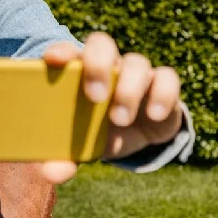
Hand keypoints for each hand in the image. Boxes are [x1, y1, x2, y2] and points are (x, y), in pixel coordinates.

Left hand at [39, 32, 182, 184]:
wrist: (127, 138)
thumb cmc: (90, 131)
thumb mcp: (76, 145)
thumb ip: (60, 156)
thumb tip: (51, 173)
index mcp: (76, 71)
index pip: (66, 49)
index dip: (60, 50)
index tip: (53, 61)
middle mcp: (105, 64)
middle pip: (101, 44)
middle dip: (97, 65)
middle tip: (94, 96)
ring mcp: (133, 72)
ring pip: (136, 61)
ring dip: (128, 90)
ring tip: (119, 119)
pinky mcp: (161, 85)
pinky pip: (167, 77)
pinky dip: (162, 93)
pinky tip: (152, 114)